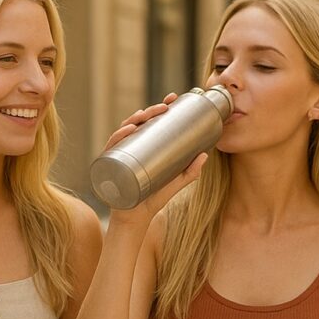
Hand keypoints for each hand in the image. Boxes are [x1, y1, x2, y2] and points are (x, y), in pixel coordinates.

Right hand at [105, 93, 208, 226]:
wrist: (137, 219)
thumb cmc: (154, 199)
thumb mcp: (176, 183)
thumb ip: (190, 172)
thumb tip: (206, 155)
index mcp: (146, 148)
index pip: (151, 123)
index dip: (160, 108)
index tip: (173, 98)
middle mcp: (131, 148)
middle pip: (138, 123)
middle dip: (151, 110)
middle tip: (165, 107)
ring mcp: (120, 155)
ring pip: (125, 130)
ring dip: (135, 118)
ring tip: (148, 115)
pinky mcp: (112, 166)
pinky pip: (112, 147)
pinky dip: (119, 136)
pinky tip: (129, 129)